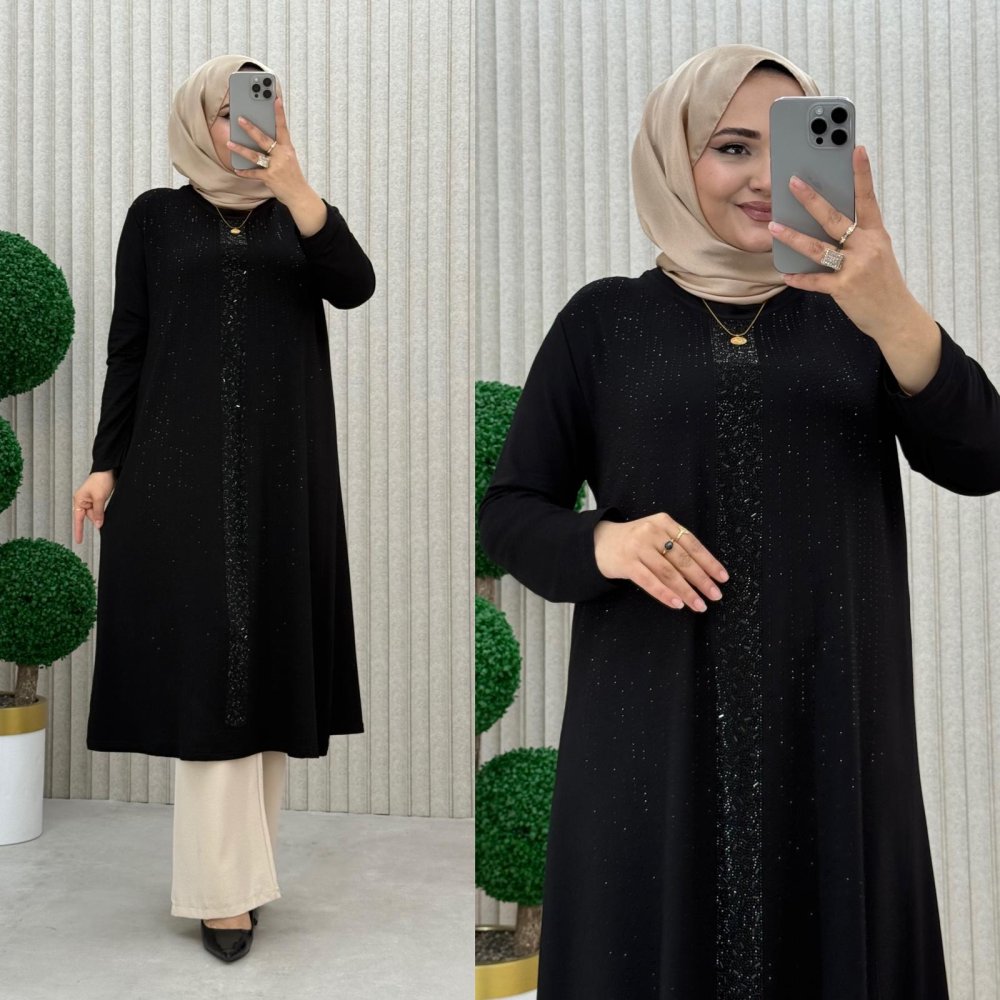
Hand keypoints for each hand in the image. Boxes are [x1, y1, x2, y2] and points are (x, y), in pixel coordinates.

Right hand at [73, 471, 115, 543]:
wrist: (109, 470)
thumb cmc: (101, 481)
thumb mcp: (99, 498)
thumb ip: (98, 513)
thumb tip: (98, 525)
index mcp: (79, 500)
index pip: (78, 519)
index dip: (79, 531)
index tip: (79, 541)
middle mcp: (83, 501)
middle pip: (89, 516)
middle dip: (97, 517)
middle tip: (103, 509)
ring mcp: (90, 500)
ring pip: (95, 513)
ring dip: (101, 514)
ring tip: (105, 501)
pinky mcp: (97, 499)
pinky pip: (99, 509)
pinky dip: (103, 511)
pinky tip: (107, 508)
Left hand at [227, 96, 308, 204]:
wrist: (299, 195)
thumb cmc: (292, 175)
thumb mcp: (289, 158)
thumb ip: (278, 147)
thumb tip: (261, 137)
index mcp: (288, 148)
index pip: (283, 127)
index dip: (279, 113)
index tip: (276, 99)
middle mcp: (282, 155)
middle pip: (264, 139)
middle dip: (251, 128)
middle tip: (239, 118)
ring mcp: (276, 167)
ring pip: (255, 155)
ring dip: (241, 149)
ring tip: (229, 143)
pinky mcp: (270, 178)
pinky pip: (254, 173)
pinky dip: (245, 172)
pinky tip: (237, 169)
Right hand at [594, 514, 727, 611]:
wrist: (598, 542)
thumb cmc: (634, 542)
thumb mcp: (655, 534)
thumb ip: (675, 546)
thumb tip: (704, 572)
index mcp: (664, 522)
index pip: (692, 544)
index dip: (709, 562)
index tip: (722, 578)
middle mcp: (651, 531)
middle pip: (683, 559)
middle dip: (702, 579)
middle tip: (715, 595)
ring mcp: (638, 547)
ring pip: (668, 572)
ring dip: (686, 591)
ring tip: (699, 605)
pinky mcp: (626, 563)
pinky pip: (650, 581)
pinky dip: (665, 594)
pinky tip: (677, 604)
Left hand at [768, 146, 925, 339]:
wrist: (896, 316)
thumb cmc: (883, 281)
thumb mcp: (878, 252)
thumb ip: (858, 235)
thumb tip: (829, 219)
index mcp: (876, 234)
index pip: (868, 198)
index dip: (862, 173)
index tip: (856, 149)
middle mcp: (866, 247)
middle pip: (835, 218)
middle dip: (812, 199)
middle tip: (793, 182)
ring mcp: (855, 268)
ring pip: (818, 248)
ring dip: (793, 237)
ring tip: (774, 227)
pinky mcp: (843, 289)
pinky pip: (816, 281)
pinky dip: (799, 278)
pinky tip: (785, 274)